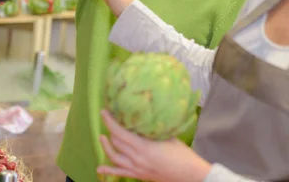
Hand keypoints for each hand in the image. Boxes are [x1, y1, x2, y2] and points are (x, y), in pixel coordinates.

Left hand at [97, 110, 211, 181]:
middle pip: (116, 143)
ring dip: (106, 147)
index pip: (120, 133)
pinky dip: (108, 169)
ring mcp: (136, 169)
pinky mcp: (139, 176)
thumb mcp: (168, 136)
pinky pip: (120, 173)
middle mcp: (137, 159)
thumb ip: (154, 129)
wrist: (189, 175)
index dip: (110, 122)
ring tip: (102, 137)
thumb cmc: (182, 154)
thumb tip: (145, 117)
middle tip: (110, 120)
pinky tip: (99, 167)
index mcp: (143, 147)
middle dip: (110, 130)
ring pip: (114, 157)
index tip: (104, 112)